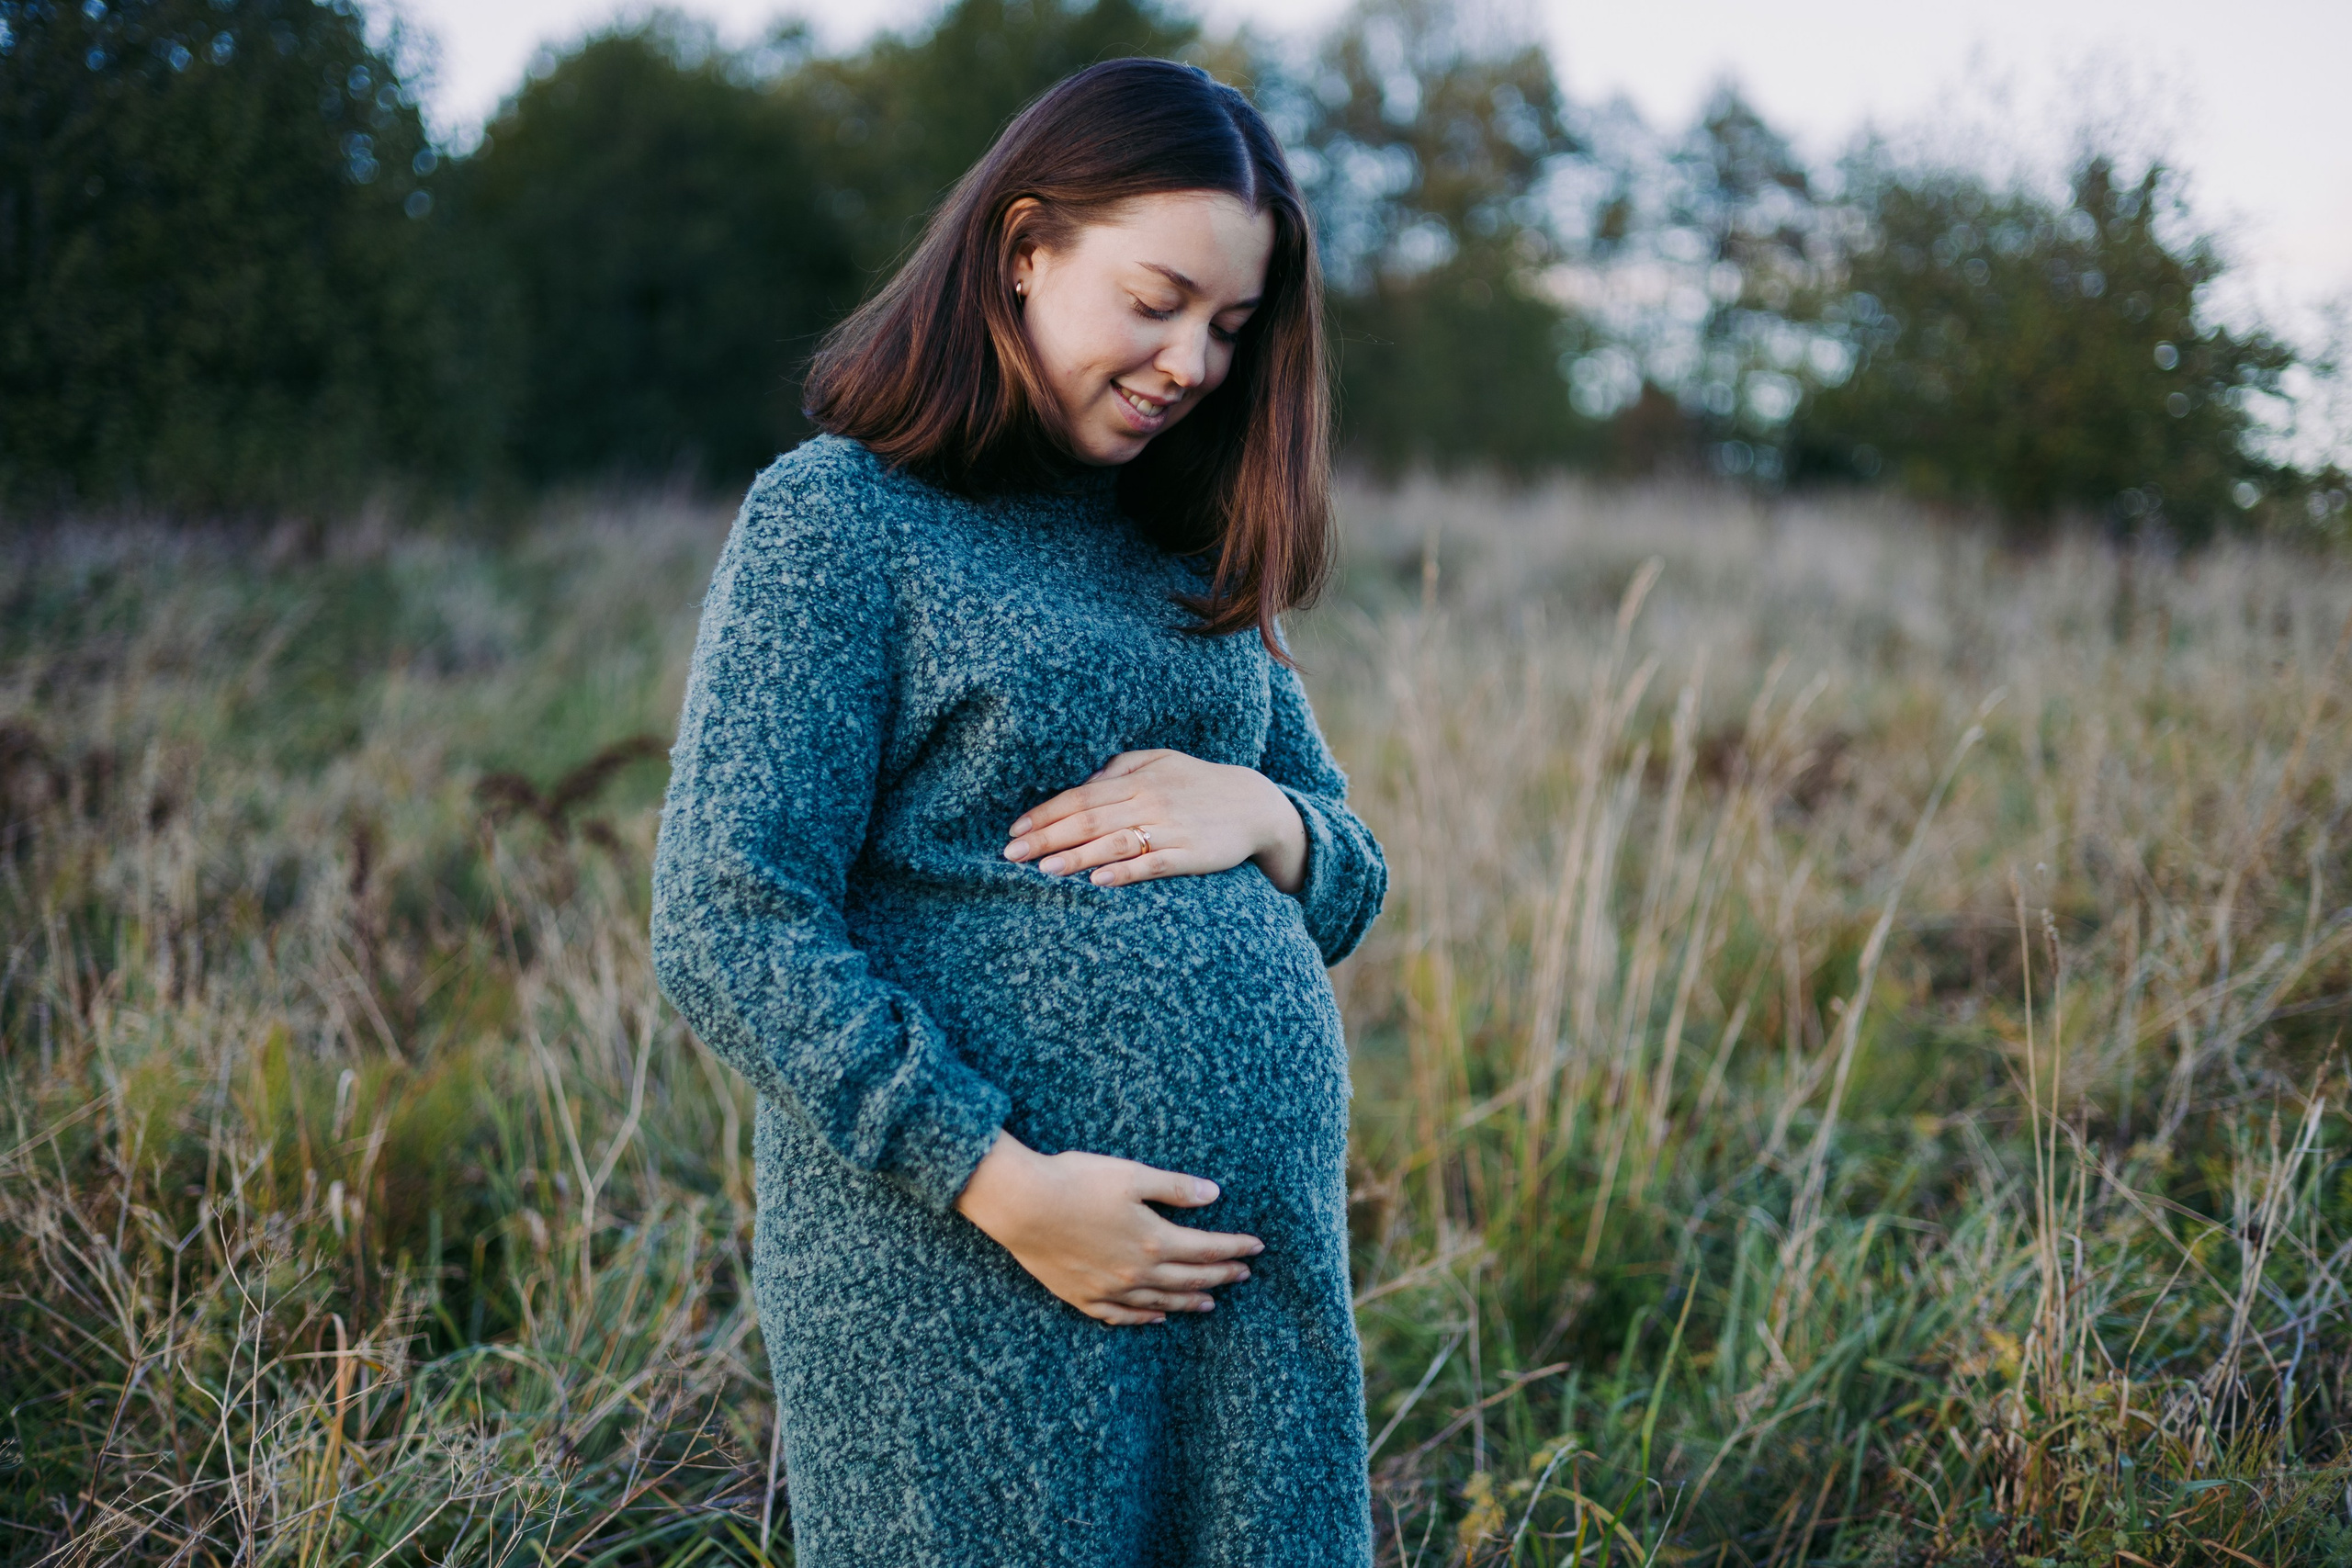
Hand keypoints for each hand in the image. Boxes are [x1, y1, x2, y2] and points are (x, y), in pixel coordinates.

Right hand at [953, 1132, 1263, 1325]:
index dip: (1234, 1247)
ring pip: (1160, 1301)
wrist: (1021, 1205)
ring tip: (1211, 1302)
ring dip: (1189, 1302)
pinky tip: (1155, 1317)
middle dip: (1221, 1275)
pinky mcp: (1081, 1295)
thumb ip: (1174, 1188)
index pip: (1206, 1248)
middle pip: (1189, 1278)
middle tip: (1244, 1274)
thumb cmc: (1076, 1181)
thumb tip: (1215, 1194)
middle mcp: (1136, 1271)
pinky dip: (1143, 1317)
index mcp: (1153, 1239)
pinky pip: (1120, 1315)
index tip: (1257, 1248)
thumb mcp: (1131, 1175)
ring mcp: (1108, 1289)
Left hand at [1002, 748, 1307, 892]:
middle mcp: (1149, 801)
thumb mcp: (1160, 761)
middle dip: (1047, 837)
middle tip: (1012, 855)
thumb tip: (1084, 782)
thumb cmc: (1198, 783)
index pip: (1080, 795)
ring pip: (1114, 842)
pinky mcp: (1189, 854)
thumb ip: (1120, 768)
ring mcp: (1169, 828)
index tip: (1014, 831)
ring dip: (1077, 856)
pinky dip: (1124, 872)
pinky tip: (1098, 881)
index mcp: (1136, 779)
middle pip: (1089, 819)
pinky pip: (1152, 864)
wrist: (1255, 804)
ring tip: (1044, 869)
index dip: (1045, 813)